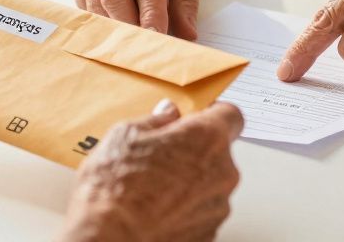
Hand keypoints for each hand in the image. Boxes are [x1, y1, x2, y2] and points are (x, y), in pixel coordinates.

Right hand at [63, 100, 243, 241]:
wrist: (112, 236)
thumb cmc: (117, 188)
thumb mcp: (126, 136)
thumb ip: (156, 120)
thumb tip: (167, 115)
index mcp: (207, 138)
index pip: (231, 115)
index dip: (212, 114)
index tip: (195, 117)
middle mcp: (222, 172)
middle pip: (218, 152)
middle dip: (194, 151)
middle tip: (161, 155)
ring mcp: (218, 206)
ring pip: (210, 184)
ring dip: (190, 182)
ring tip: (153, 187)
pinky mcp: (209, 232)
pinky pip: (202, 210)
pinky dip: (185, 208)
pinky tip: (156, 208)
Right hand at [71, 0, 203, 38]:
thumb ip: (186, 1)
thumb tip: (186, 34)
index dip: (151, 13)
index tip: (156, 37)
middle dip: (128, 27)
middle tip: (142, 51)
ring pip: (97, 6)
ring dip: (115, 29)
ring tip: (132, 44)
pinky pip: (86, 9)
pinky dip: (103, 25)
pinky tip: (117, 30)